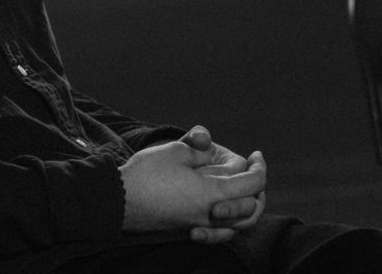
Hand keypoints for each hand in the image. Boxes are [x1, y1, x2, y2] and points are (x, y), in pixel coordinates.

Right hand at [119, 136, 265, 239]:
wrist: (120, 202)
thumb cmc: (146, 174)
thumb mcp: (174, 150)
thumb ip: (200, 148)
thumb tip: (211, 147)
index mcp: (212, 192)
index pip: (252, 183)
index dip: (261, 167)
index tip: (257, 155)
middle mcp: (212, 215)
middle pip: (252, 206)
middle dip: (256, 186)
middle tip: (251, 169)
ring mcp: (200, 227)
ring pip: (239, 224)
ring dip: (245, 206)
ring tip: (240, 190)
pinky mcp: (188, 231)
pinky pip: (221, 233)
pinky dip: (229, 223)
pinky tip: (222, 211)